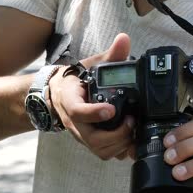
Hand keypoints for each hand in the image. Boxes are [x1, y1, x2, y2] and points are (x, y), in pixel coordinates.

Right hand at [48, 33, 135, 159]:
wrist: (59, 95)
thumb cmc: (77, 81)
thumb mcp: (90, 65)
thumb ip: (109, 55)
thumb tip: (124, 39)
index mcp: (70, 100)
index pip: (77, 111)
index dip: (94, 113)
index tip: (111, 110)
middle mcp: (74, 122)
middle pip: (92, 139)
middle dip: (116, 134)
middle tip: (132, 121)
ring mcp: (82, 135)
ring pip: (100, 150)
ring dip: (120, 143)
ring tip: (133, 128)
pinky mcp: (91, 142)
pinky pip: (105, 153)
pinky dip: (121, 150)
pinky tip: (132, 139)